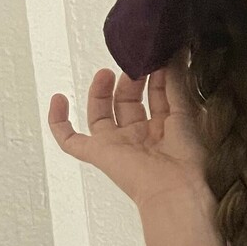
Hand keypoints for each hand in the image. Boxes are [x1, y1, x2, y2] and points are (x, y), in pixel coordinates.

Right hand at [47, 56, 214, 219]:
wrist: (175, 189)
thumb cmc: (188, 160)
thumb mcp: (185, 113)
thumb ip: (176, 85)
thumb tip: (173, 56)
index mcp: (165, 132)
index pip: (156, 97)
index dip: (156, 76)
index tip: (159, 56)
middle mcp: (140, 138)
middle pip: (128, 102)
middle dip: (131, 79)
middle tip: (136, 61)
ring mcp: (118, 146)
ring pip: (101, 113)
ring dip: (103, 90)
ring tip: (107, 71)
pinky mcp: (98, 155)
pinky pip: (70, 141)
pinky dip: (59, 122)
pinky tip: (58, 99)